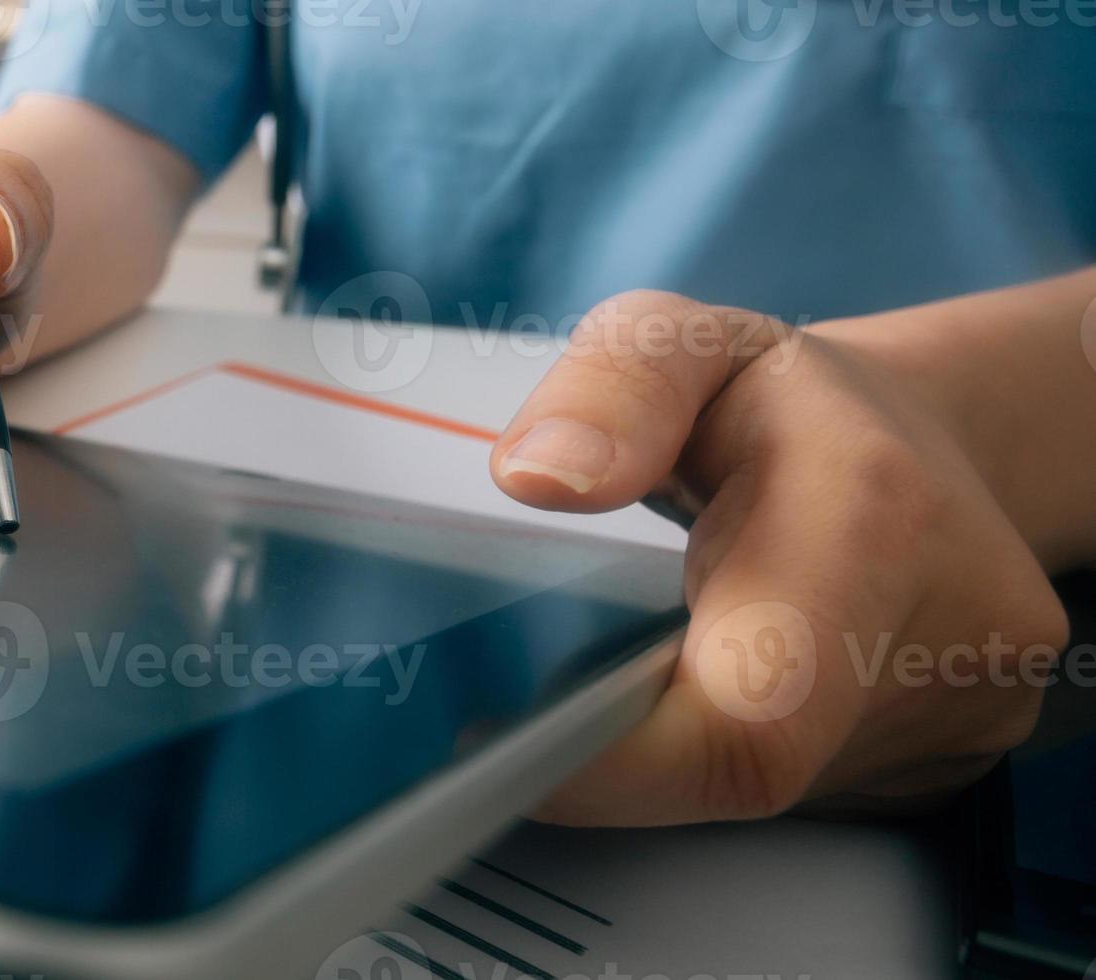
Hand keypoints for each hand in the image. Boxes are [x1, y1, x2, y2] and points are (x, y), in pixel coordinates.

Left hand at [495, 290, 1065, 824]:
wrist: (936, 436)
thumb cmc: (783, 397)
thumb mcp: (680, 339)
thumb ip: (610, 384)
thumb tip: (540, 478)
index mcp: (870, 516)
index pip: (746, 724)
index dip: (616, 768)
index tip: (511, 749)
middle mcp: (943, 628)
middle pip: (743, 769)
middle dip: (628, 750)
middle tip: (558, 688)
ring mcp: (969, 707)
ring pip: (773, 792)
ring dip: (685, 746)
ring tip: (659, 647)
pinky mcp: (963, 754)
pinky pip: (812, 789)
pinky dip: (739, 752)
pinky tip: (725, 679)